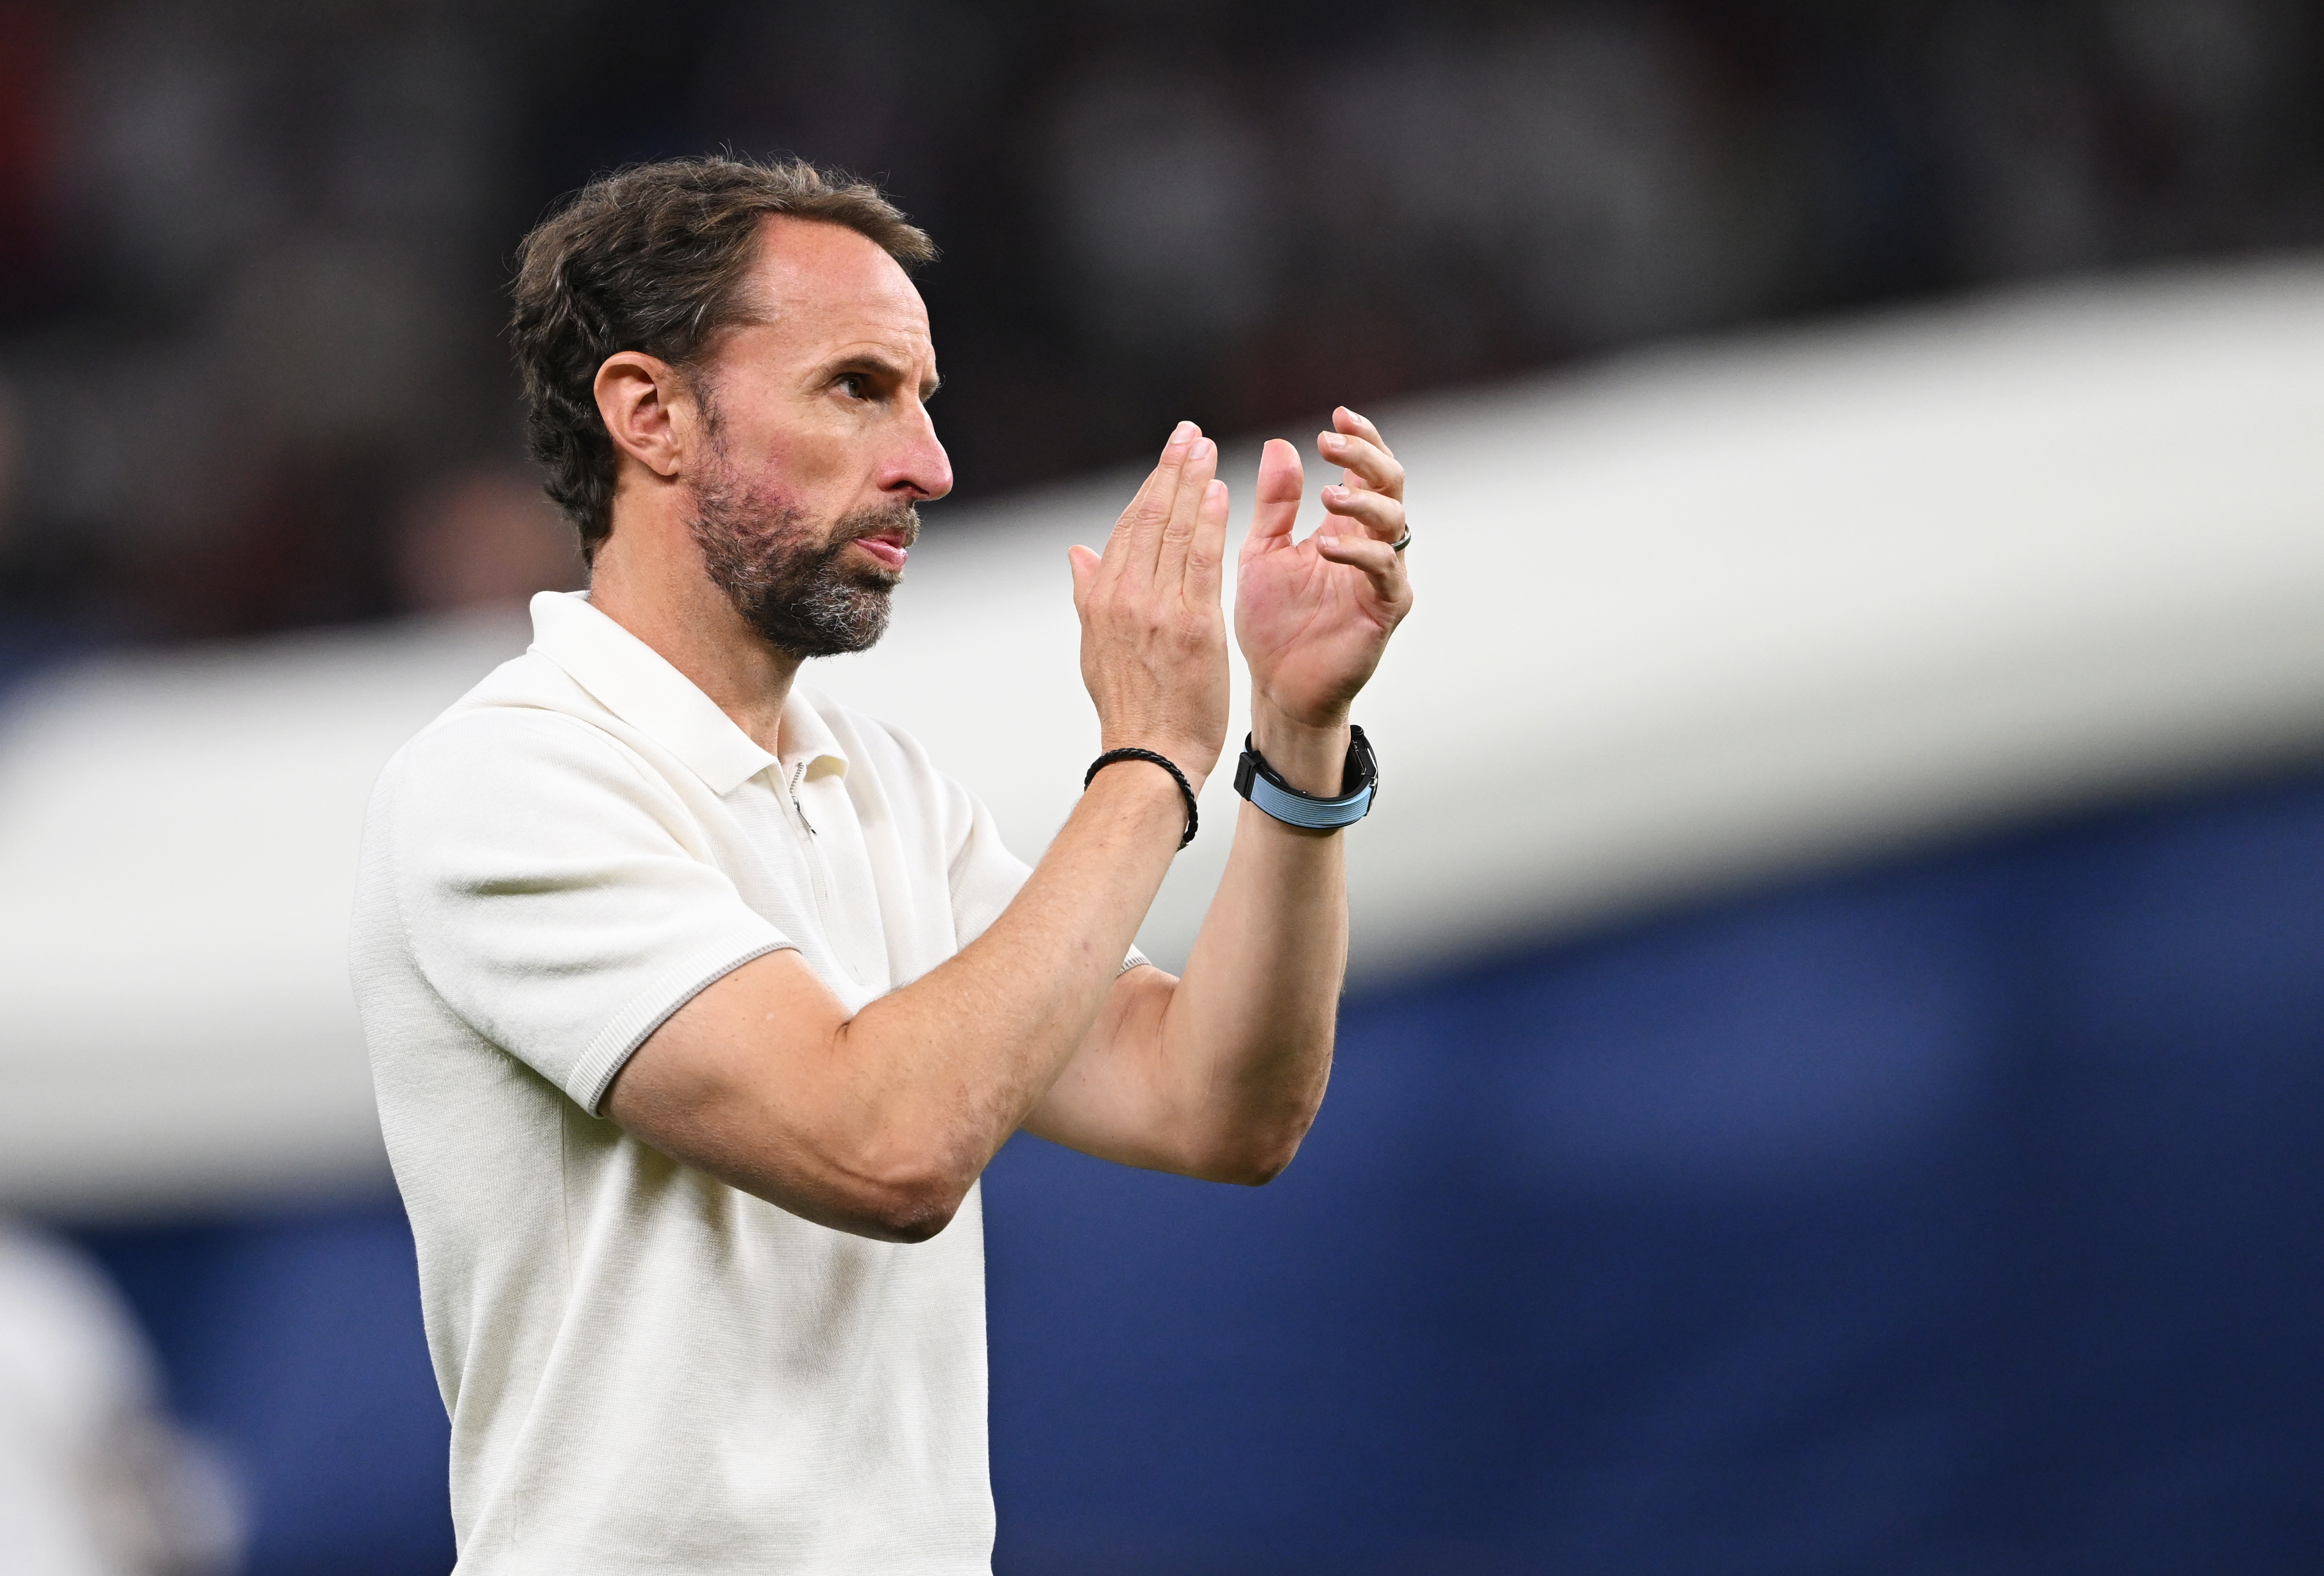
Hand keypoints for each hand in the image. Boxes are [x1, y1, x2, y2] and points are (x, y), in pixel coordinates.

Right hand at [1068, 421, 1232, 788]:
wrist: (1149, 756)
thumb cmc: (1130, 709)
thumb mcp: (1094, 648)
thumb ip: (1088, 594)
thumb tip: (1077, 551)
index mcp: (1102, 598)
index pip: (1127, 527)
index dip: (1150, 485)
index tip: (1170, 455)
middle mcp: (1125, 596)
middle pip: (1149, 518)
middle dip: (1171, 470)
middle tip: (1191, 433)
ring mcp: (1156, 609)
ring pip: (1174, 531)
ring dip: (1193, 484)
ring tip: (1207, 449)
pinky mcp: (1191, 625)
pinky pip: (1200, 561)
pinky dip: (1209, 523)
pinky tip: (1221, 492)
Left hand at [1235, 408, 1412, 741]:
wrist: (1277, 686)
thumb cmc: (1273, 622)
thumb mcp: (1264, 551)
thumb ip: (1275, 503)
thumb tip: (1279, 444)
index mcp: (1345, 526)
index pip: (1365, 470)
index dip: (1359, 439)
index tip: (1336, 415)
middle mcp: (1371, 545)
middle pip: (1390, 483)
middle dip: (1365, 455)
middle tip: (1331, 440)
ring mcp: (1383, 577)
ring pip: (1395, 521)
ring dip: (1363, 500)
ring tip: (1327, 493)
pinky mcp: (1385, 609)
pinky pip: (1383, 571)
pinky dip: (1358, 553)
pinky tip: (1327, 545)